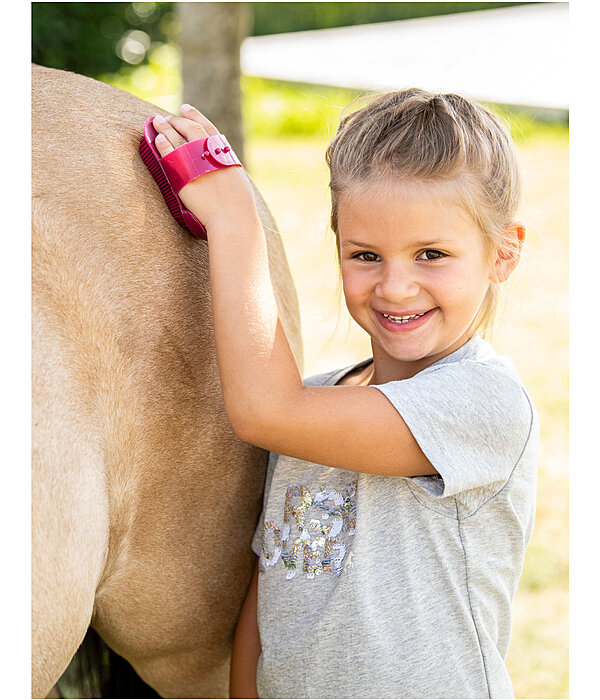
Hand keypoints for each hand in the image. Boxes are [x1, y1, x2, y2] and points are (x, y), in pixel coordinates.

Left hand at [152, 104, 257, 231]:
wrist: (232, 218)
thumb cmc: (238, 207)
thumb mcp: (238, 180)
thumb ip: (226, 167)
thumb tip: (221, 164)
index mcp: (224, 152)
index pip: (208, 127)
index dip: (195, 116)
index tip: (185, 108)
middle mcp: (210, 152)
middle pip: (190, 128)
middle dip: (177, 120)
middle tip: (167, 117)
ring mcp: (196, 162)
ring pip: (176, 137)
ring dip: (165, 126)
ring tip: (156, 121)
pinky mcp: (183, 175)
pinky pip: (169, 154)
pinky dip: (162, 143)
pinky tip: (156, 138)